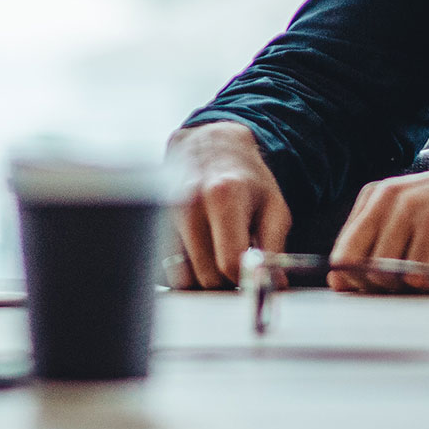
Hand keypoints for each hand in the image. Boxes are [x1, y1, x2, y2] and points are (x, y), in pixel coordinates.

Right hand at [167, 122, 291, 288]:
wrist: (210, 144)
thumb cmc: (246, 178)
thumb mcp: (274, 206)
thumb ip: (275, 246)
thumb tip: (275, 283)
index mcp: (222, 197)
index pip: (230, 263)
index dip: (245, 278)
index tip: (252, 275)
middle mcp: (187, 204)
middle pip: (205, 276)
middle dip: (225, 280)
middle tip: (237, 265)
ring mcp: (164, 213)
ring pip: (183, 278)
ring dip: (203, 276)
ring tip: (217, 255)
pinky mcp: (153, 224)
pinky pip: (168, 267)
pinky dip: (185, 269)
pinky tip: (199, 251)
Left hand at [331, 166, 428, 286]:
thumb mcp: (406, 218)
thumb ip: (373, 245)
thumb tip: (338, 284)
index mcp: (374, 196)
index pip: (342, 251)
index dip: (352, 281)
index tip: (372, 293)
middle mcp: (388, 198)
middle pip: (358, 265)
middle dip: (378, 288)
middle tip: (406, 289)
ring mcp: (412, 209)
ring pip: (384, 271)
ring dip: (406, 288)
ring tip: (428, 280)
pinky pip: (416, 272)